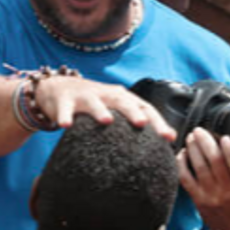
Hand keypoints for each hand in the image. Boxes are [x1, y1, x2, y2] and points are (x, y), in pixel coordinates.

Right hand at [35, 76, 176, 140]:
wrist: (60, 88)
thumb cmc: (95, 103)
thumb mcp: (117, 109)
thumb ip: (137, 122)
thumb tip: (168, 141)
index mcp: (123, 97)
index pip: (144, 107)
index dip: (157, 121)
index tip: (168, 138)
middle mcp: (106, 94)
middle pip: (123, 101)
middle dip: (133, 112)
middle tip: (142, 124)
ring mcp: (85, 96)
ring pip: (94, 102)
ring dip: (100, 110)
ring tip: (107, 120)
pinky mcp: (64, 101)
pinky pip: (64, 109)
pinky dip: (64, 116)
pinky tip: (65, 126)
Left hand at [178, 128, 229, 229]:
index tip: (225, 136)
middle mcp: (228, 191)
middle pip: (215, 161)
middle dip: (205, 142)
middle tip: (199, 130)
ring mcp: (211, 196)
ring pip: (199, 167)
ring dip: (193, 148)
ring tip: (191, 138)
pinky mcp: (197, 200)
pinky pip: (186, 178)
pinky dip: (182, 163)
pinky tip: (183, 153)